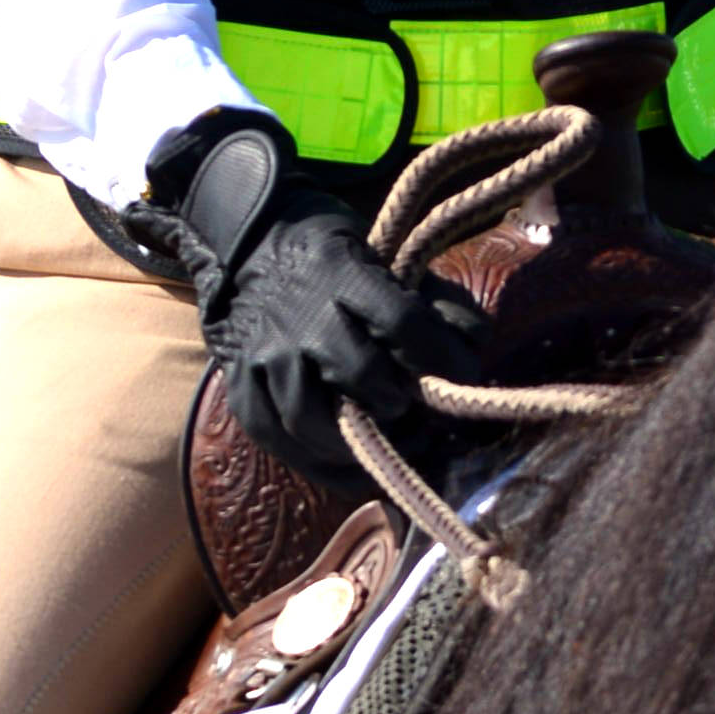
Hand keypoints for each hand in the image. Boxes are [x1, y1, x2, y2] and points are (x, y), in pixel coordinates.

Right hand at [145, 109, 463, 482]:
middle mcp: (299, 315)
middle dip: (395, 402)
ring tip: (382, 443)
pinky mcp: (240, 382)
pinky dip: (314, 462)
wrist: (251, 249)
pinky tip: (345, 464)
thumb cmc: (334, 261)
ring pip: (310, 419)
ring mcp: (264, 352)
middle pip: (357, 374)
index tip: (461, 378)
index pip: (399, 321)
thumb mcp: (387, 258)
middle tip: (411, 411)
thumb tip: (475, 347)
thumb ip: (436, 302)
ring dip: (354, 444)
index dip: (438, 356)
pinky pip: (273, 437)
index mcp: (342, 274)